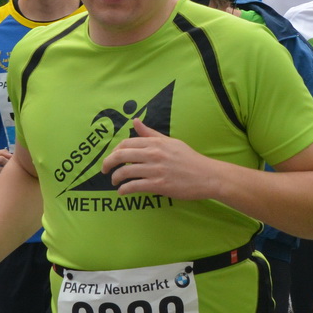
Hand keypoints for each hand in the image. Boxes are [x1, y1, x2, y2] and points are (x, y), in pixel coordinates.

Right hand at [0, 150, 12, 202]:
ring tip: (6, 179)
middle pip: (0, 170)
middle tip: (12, 174)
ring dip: (4, 180)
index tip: (13, 165)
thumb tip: (12, 156)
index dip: (9, 162)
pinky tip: (0, 184)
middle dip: (7, 172)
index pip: (1, 159)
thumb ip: (3, 153)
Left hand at [100, 121, 219, 201]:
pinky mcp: (159, 184)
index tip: (112, 158)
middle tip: (105, 170)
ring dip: (115, 178)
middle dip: (108, 163)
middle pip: (121, 155)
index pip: (127, 143)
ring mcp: (156, 170)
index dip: (114, 151)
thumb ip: (151, 134)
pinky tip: (123, 191)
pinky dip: (124, 190)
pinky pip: (134, 186)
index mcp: (157, 143)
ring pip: (125, 172)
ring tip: (115, 182)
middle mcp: (154, 154)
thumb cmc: (189, 159)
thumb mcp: (171, 142)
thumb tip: (135, 121)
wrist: (207, 175)